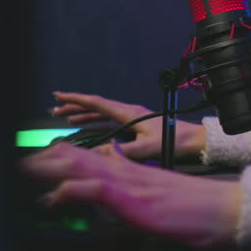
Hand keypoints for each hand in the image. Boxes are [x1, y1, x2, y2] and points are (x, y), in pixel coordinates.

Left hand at [23, 142, 239, 246]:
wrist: (221, 210)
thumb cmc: (193, 208)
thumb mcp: (156, 192)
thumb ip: (133, 177)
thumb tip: (113, 164)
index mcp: (132, 171)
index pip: (91, 156)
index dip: (62, 155)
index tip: (37, 156)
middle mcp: (128, 172)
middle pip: (80, 157)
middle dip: (48, 159)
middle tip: (18, 160)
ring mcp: (130, 183)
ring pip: (83, 168)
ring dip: (51, 169)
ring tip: (24, 169)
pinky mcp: (134, 199)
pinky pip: (98, 190)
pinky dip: (73, 190)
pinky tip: (53, 195)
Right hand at [50, 91, 206, 160]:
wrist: (195, 141)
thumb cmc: (176, 141)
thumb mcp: (148, 148)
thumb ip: (124, 152)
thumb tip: (101, 155)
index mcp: (130, 113)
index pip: (97, 103)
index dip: (76, 99)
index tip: (59, 96)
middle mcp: (129, 112)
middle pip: (96, 106)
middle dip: (75, 106)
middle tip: (55, 108)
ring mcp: (133, 118)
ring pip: (101, 114)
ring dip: (83, 114)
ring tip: (65, 117)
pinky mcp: (136, 126)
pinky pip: (109, 122)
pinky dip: (95, 122)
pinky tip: (87, 127)